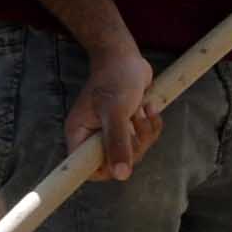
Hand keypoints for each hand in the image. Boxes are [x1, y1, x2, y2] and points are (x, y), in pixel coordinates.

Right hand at [65, 40, 162, 182]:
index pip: (87, 170)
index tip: (123, 158)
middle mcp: (93, 137)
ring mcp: (111, 133)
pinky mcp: (127, 127)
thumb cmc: (114, 77)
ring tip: (143, 109)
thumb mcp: (115, 110)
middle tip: (136, 121)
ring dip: (145, 132)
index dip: (106, 170)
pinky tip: (150, 107)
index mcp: (80, 135)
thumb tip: (121, 174)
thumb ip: (117, 142)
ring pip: (134, 152)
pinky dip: (152, 126)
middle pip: (117, 164)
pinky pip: (144, 140)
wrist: (125, 56)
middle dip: (134, 145)